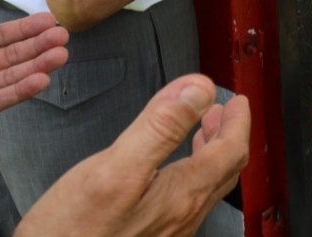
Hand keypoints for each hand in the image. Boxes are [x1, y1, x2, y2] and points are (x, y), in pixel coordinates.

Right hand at [17, 74, 249, 236]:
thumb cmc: (72, 232)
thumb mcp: (115, 166)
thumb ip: (161, 126)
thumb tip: (198, 90)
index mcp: (181, 194)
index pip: (229, 151)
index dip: (238, 121)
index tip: (239, 102)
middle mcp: (181, 218)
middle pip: (223, 171)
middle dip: (228, 135)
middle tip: (226, 112)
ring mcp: (167, 232)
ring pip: (205, 188)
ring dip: (210, 155)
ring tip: (203, 133)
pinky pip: (185, 204)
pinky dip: (189, 175)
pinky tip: (168, 172)